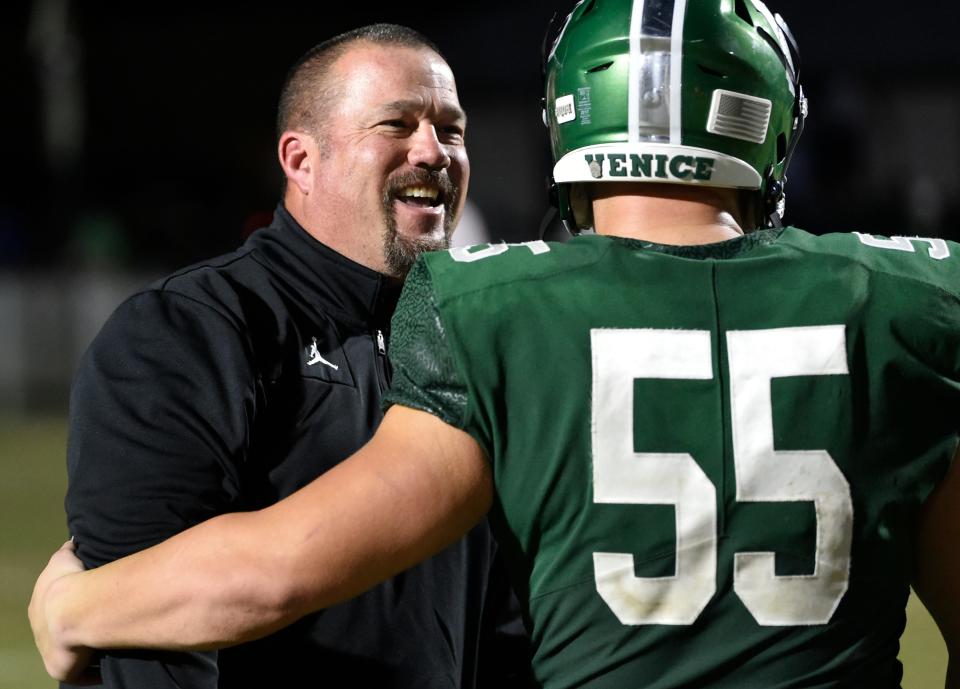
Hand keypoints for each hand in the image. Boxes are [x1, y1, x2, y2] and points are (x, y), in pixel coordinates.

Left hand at [28, 539, 100, 683]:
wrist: (72, 609)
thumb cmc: (70, 580)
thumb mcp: (65, 557)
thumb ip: (68, 551)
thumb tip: (73, 543)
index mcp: (39, 607)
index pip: (52, 607)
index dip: (69, 605)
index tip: (87, 602)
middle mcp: (39, 632)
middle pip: (58, 632)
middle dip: (76, 628)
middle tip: (99, 622)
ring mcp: (50, 652)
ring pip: (69, 652)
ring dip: (84, 649)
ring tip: (107, 641)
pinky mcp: (63, 669)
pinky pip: (80, 673)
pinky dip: (93, 670)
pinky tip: (107, 662)